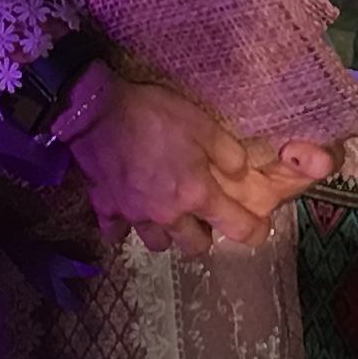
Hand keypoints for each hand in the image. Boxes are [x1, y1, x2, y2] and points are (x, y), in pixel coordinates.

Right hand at [72, 74, 327, 252]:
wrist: (98, 111)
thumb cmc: (155, 115)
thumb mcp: (204, 124)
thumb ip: (228, 153)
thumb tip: (241, 173)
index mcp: (196, 194)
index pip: (235, 228)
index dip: (253, 232)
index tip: (259, 232)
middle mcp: (167, 214)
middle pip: (194, 247)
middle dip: (204, 236)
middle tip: (203, 216)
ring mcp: (134, 215)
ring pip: (157, 244)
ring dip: (167, 234)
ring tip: (168, 215)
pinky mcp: (106, 208)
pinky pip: (116, 232)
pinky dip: (124, 228)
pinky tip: (129, 212)